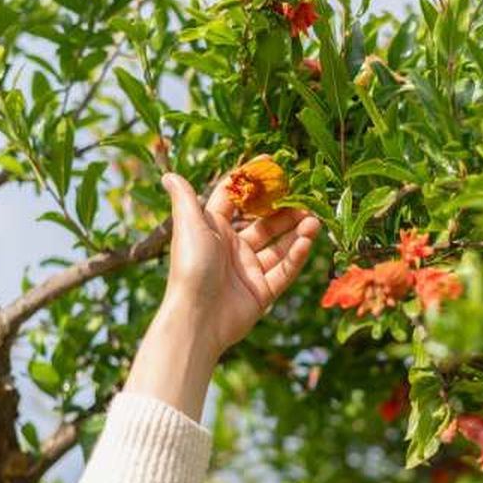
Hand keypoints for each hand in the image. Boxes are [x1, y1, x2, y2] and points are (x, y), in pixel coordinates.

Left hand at [161, 172, 319, 355]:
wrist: (196, 318)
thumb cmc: (190, 267)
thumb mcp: (188, 226)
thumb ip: (186, 198)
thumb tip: (169, 175)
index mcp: (214, 230)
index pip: (236, 199)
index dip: (253, 181)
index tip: (273, 163)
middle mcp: (232, 248)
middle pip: (264, 223)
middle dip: (285, 211)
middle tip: (305, 199)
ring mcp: (248, 270)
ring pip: (279, 246)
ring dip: (297, 232)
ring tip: (314, 220)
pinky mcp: (262, 292)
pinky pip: (284, 270)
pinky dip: (296, 256)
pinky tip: (307, 242)